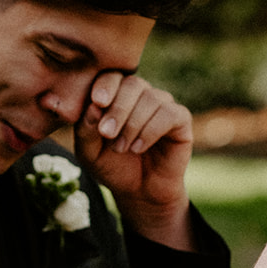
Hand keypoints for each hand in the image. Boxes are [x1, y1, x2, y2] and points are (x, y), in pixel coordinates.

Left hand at [75, 72, 193, 244]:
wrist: (139, 191)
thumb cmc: (113, 166)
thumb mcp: (89, 152)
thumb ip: (85, 129)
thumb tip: (93, 105)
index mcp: (118, 94)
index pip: (113, 76)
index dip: (106, 85)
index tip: (97, 102)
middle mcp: (142, 95)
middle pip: (133, 84)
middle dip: (118, 108)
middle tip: (107, 133)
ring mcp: (163, 105)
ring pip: (151, 98)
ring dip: (133, 124)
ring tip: (121, 148)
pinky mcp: (181, 120)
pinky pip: (169, 114)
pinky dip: (151, 131)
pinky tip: (139, 147)